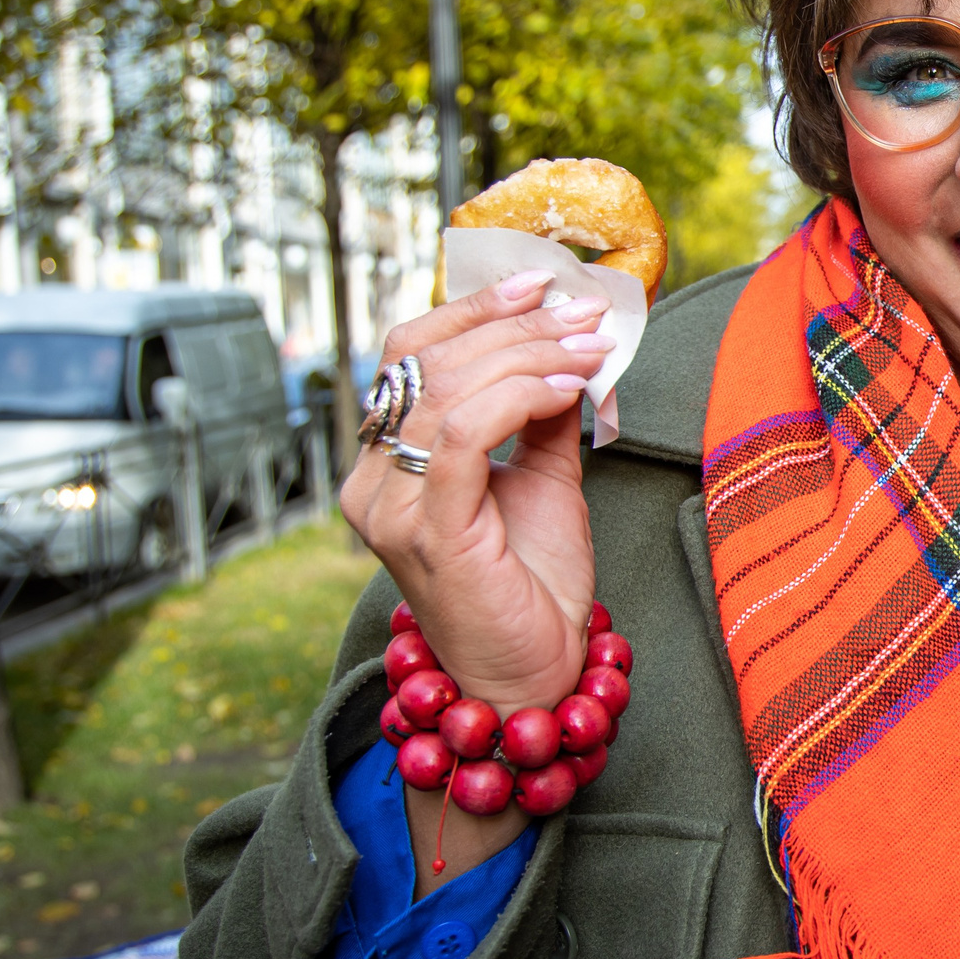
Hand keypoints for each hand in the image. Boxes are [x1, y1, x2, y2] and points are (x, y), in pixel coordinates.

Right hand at [339, 273, 611, 891]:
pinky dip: (519, 397)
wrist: (534, 674)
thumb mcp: (541, 478)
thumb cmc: (532, 585)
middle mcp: (371, 481)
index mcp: (384, 462)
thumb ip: (540, 415)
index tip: (542, 284)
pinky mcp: (428, 531)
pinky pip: (463, 435)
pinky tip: (567, 389)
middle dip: (515, 327)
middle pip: (427, 361)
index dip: (472, 309)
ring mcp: (391, 507)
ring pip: (448, 390)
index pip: (409, 355)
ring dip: (529, 356)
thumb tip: (568, 344)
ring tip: (587, 350)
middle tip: (583, 315)